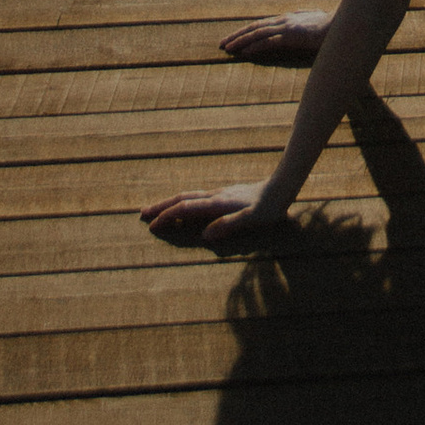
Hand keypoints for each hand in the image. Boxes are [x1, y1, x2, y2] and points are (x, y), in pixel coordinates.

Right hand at [141, 186, 280, 245]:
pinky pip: (198, 198)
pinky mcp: (225, 195)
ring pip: (189, 196)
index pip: (185, 208)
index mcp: (218, 203)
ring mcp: (220, 194)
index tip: (152, 226)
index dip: (168, 217)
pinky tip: (186, 207)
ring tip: (158, 210)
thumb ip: (228, 225)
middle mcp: (215, 196)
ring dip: (171, 203)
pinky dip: (184, 202)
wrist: (281, 188)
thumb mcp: (251, 220)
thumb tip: (205, 236)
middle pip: (182, 198)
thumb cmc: (268, 208)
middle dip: (161, 206)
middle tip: (142, 214)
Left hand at [219, 10, 330, 61]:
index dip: (246, 31)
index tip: (233, 39)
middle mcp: (284, 20)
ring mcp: (287, 27)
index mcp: (288, 18)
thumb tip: (304, 16)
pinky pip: (269, 42)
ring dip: (240, 41)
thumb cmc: (333, 26)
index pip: (261, 24)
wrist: (346, 24)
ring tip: (227, 49)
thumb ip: (307, 18)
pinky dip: (255, 47)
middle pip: (254, 27)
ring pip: (257, 34)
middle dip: (236, 36)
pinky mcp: (292, 35)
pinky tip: (244, 53)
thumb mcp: (316, 21)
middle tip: (221, 44)